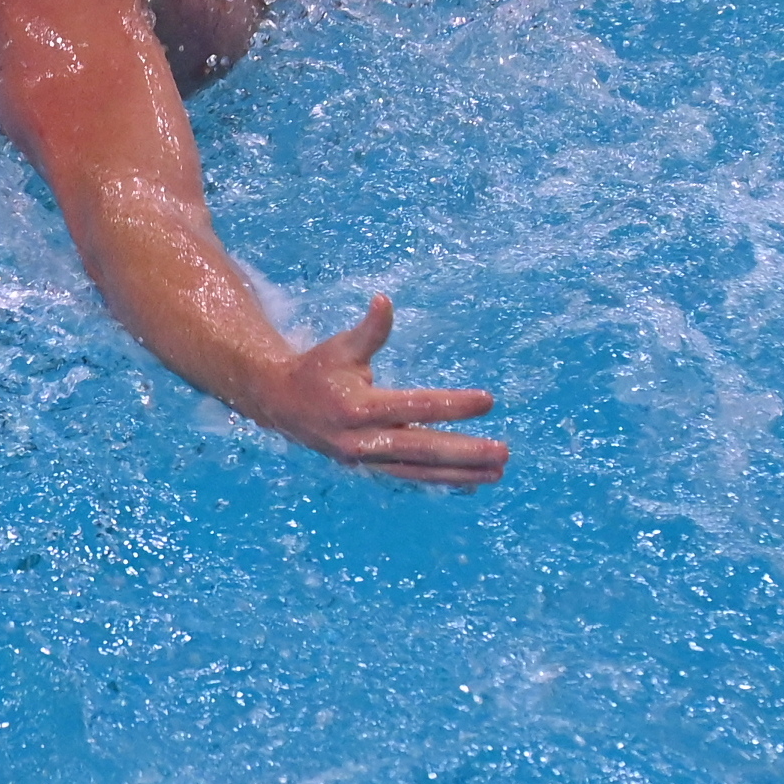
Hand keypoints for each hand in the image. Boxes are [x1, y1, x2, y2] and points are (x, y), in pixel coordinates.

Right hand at [247, 294, 506, 485]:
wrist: (280, 405)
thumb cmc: (317, 369)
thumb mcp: (341, 347)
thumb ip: (370, 330)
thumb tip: (384, 300)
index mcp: (358, 408)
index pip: (415, 407)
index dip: (452, 405)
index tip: (488, 400)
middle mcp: (362, 440)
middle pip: (422, 449)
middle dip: (464, 452)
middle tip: (502, 451)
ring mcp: (366, 459)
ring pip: (420, 470)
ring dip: (460, 473)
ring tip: (497, 472)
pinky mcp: (370, 468)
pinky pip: (411, 476)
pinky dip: (442, 481)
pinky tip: (473, 483)